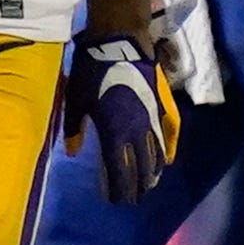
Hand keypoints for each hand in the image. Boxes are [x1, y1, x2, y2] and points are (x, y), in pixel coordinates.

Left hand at [58, 21, 178, 203]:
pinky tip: (169, 160)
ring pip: (158, 154)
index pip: (121, 172)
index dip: (120, 189)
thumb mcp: (75, 100)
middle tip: (133, 198)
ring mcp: (154, 120)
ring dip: (154, 172)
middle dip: (137, 185)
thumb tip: (73, 152)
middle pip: (142, 168)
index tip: (117, 201)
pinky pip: (171, 134)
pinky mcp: (163, 107)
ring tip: (149, 184)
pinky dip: (170, 149)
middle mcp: (138, 132)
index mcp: (115, 134)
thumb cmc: (92, 71)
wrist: (120, 43)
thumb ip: (74, 129)